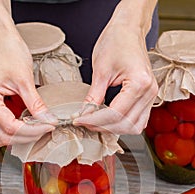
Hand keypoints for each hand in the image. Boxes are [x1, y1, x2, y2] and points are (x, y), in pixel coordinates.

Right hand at [0, 27, 56, 147]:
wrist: (1, 40)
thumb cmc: (8, 52)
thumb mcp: (25, 79)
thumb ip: (36, 104)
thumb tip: (48, 120)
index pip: (10, 127)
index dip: (32, 130)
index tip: (49, 126)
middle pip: (4, 136)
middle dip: (27, 136)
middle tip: (45, 128)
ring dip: (18, 137)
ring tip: (36, 127)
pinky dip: (14, 131)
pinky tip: (28, 123)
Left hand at [73, 4, 157, 134]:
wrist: (128, 29)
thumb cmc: (116, 42)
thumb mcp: (100, 70)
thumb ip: (94, 96)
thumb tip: (84, 115)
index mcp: (139, 83)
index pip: (115, 113)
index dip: (94, 120)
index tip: (79, 121)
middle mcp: (149, 92)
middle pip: (125, 124)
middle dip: (103, 127)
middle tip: (85, 123)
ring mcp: (151, 96)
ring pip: (134, 127)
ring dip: (114, 129)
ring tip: (96, 123)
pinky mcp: (148, 98)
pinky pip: (138, 120)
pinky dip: (123, 124)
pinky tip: (108, 120)